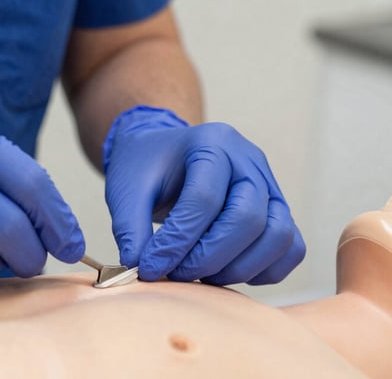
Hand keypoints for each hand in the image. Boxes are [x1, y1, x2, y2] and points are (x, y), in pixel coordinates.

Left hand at [103, 106, 304, 284]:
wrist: (163, 155)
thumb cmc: (145, 168)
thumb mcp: (126, 190)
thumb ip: (130, 228)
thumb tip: (141, 270)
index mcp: (210, 142)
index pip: (203, 199)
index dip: (177, 241)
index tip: (149, 267)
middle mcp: (248, 160)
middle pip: (247, 218)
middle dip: (208, 257)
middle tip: (175, 274)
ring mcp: (270, 185)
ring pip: (277, 235)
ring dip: (239, 268)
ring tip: (200, 276)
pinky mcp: (279, 210)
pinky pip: (291, 248)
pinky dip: (265, 270)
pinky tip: (226, 273)